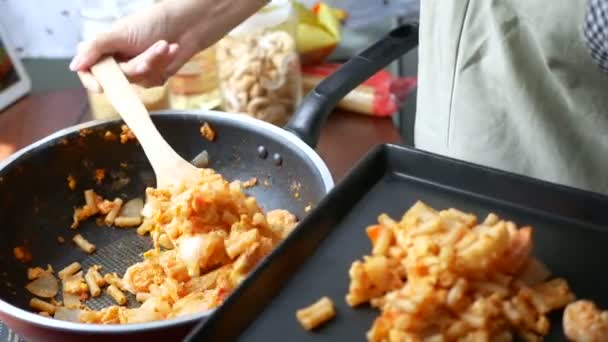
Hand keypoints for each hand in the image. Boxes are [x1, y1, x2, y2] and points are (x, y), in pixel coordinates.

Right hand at [70, 0, 267, 90]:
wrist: (187, 23)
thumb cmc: (153, 22)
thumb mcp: (119, 33)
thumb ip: (95, 49)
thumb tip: (74, 66)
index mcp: (105, 47)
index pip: (89, 70)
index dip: (92, 81)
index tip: (101, 87)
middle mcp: (118, 59)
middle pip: (118, 79)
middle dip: (136, 66)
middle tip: (147, 56)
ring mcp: (137, 69)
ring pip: (138, 80)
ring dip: (153, 62)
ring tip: (164, 45)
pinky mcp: (154, 75)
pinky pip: (153, 82)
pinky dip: (163, 65)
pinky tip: (171, 50)